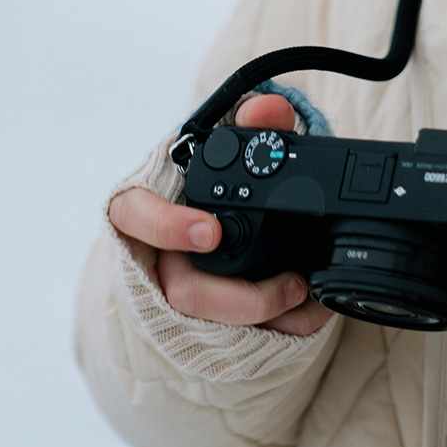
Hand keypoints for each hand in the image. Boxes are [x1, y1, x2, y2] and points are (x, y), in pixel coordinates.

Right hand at [107, 94, 334, 335]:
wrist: (216, 219)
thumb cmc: (213, 185)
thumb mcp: (233, 148)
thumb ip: (252, 123)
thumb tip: (269, 109)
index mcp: (151, 205)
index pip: (135, 215)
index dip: (167, 226)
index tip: (211, 233)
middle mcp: (157, 254)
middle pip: (183, 289)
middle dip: (240, 297)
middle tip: (292, 283)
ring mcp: (178, 291)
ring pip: (208, 322)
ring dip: (264, 315)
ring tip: (307, 295)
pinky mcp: (205, 321)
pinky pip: (235, 337)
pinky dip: (280, 328)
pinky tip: (312, 314)